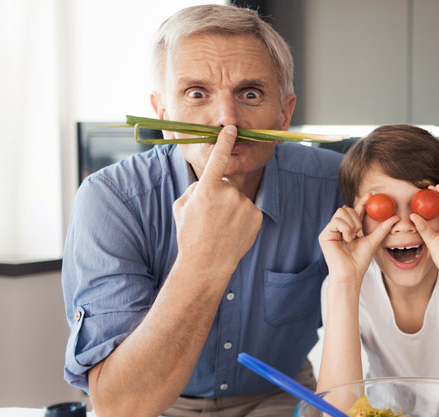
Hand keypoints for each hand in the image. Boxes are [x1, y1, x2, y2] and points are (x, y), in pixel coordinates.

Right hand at [173, 125, 263, 274]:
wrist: (206, 264)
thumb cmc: (190, 235)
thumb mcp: (182, 207)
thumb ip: (196, 188)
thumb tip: (208, 182)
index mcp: (206, 189)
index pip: (217, 159)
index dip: (224, 142)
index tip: (231, 128)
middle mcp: (228, 193)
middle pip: (226, 183)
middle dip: (220, 194)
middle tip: (211, 216)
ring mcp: (244, 205)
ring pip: (238, 198)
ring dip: (231, 208)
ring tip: (221, 227)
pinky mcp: (256, 216)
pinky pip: (248, 210)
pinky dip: (242, 218)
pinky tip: (233, 231)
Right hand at [318, 194, 399, 283]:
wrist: (351, 274)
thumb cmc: (360, 261)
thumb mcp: (373, 241)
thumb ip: (383, 228)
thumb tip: (396, 217)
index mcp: (350, 228)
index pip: (356, 211)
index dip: (362, 202)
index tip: (371, 194)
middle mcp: (339, 228)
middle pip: (347, 209)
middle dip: (356, 218)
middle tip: (359, 232)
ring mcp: (331, 231)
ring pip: (341, 212)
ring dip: (351, 224)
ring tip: (353, 237)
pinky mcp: (324, 235)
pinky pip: (336, 220)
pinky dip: (344, 228)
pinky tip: (347, 238)